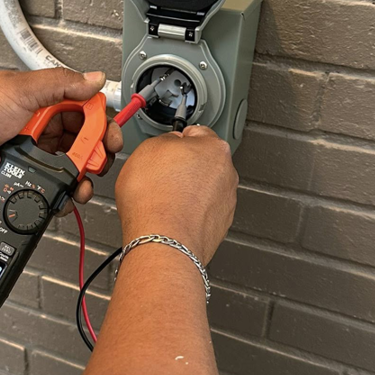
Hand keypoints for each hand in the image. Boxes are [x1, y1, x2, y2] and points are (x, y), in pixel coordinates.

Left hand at [0, 69, 123, 204]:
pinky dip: (60, 196)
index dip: (101, 125)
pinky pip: (48, 190)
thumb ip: (61, 84)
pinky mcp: (21, 179)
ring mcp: (31, 156)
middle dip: (96, 156)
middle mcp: (39, 129)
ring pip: (69, 171)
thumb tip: (96, 79)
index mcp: (42, 103)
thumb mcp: (20, 89)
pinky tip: (63, 197)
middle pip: (82, 145)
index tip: (111, 138)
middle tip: (98, 164)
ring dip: (81, 180)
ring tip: (83, 186)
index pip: (84, 112)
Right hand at [115, 126, 237, 263]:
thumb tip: (169, 143)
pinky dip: (189, 212)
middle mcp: (227, 174)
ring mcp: (226, 203)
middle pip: (203, 162)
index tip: (166, 149)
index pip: (197, 133)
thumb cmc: (155, 199)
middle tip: (161, 175)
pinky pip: (201, 212)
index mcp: (214, 147)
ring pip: (203, 189)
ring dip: (187, 191)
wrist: (162, 242)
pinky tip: (171, 215)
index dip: (176, 141)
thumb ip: (165, 139)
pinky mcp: (219, 227)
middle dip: (183, 167)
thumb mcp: (146, 149)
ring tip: (163, 199)